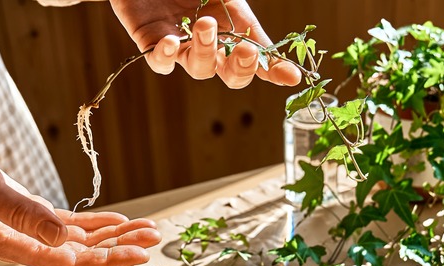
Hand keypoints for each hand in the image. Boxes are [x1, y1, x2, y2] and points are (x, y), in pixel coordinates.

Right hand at [0, 141, 161, 265]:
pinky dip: (98, 223)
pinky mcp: (33, 216)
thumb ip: (23, 214)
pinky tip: (120, 220)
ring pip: (83, 240)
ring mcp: (31, 232)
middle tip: (155, 237)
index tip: (140, 255)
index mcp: (15, 247)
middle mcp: (28, 245)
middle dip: (121, 247)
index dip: (108, 261)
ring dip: (116, 235)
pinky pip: (72, 226)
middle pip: (85, 254)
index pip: (72, 263)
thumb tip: (62, 238)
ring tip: (148, 228)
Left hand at [109, 0, 300, 87]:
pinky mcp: (152, 42)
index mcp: (234, 24)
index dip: (276, 70)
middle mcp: (211, 41)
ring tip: (204, 24)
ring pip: (200, 69)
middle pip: (232, 74)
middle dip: (242, 67)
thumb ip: (240, 9)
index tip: (292, 77)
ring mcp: (183, 44)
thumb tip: (257, 24)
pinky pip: (161, 62)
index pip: (260, 56)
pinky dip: (167, 56)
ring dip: (205, 51)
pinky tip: (172, 41)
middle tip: (246, 50)